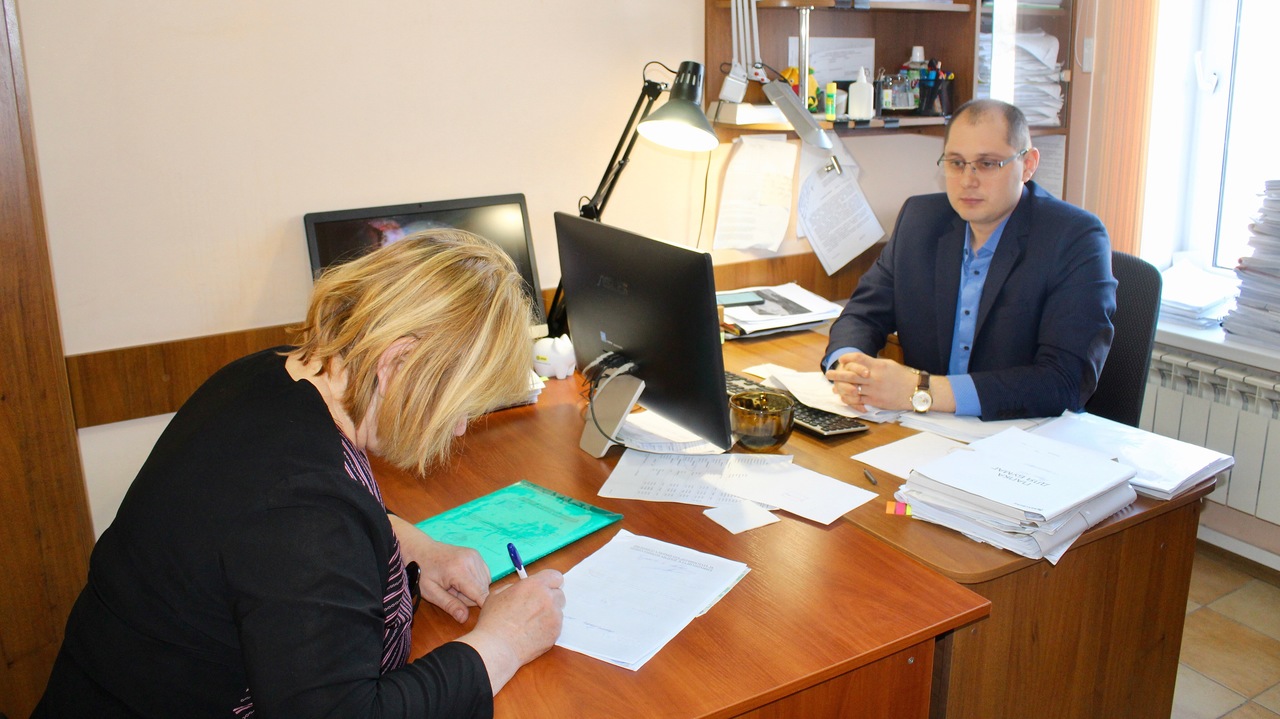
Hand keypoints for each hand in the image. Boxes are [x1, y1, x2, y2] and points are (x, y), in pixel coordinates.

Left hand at [388, 514, 488, 622]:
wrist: (420, 549)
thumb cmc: (422, 571)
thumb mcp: (431, 592)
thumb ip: (449, 605)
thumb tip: (464, 618)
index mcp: (459, 570)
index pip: (480, 593)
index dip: (482, 606)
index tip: (482, 616)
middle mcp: (471, 560)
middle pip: (483, 590)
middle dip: (469, 597)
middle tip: (451, 592)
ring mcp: (475, 556)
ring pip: (485, 584)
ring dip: (472, 589)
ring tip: (454, 584)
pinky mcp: (477, 555)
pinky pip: (485, 576)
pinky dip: (475, 582)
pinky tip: (461, 579)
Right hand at [458, 569, 565, 693]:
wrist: (496, 647)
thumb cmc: (493, 621)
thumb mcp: (498, 594)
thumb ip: (515, 587)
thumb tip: (523, 587)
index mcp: (534, 585)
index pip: (555, 576)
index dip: (550, 582)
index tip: (545, 588)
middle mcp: (548, 598)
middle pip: (559, 594)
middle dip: (550, 599)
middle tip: (536, 607)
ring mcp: (554, 617)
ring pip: (558, 611)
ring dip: (549, 615)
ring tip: (530, 624)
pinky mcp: (555, 633)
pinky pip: (556, 627)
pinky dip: (547, 629)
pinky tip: (532, 633)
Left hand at [824, 352, 916, 411]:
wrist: (915, 391)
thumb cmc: (902, 376)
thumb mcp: (888, 365)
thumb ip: (873, 364)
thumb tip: (860, 364)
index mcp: (878, 366)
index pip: (858, 358)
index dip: (847, 358)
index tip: (841, 359)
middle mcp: (874, 377)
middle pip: (851, 375)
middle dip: (837, 374)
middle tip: (828, 374)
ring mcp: (874, 390)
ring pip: (852, 389)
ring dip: (841, 388)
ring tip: (834, 388)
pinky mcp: (875, 401)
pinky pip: (858, 400)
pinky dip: (849, 399)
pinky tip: (844, 397)